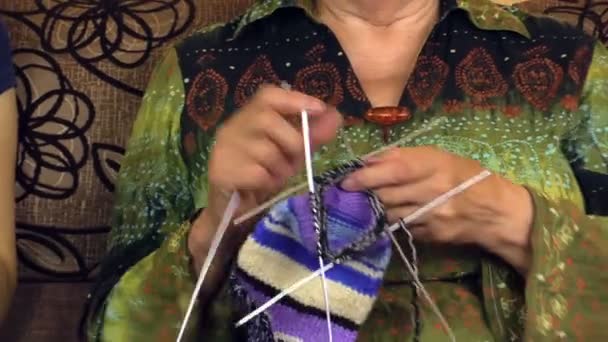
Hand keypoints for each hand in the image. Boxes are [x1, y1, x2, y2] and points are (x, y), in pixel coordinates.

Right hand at [188, 85, 341, 281]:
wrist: (232, 210)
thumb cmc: (262, 175)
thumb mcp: (290, 154)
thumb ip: (312, 135)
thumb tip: (335, 116)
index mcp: (249, 117)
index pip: (268, 96)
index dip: (295, 99)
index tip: (319, 109)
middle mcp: (232, 127)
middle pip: (267, 119)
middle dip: (292, 142)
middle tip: (295, 162)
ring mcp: (224, 149)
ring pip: (265, 150)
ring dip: (280, 168)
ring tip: (276, 177)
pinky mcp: (221, 171)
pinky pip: (256, 173)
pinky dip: (267, 182)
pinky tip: (262, 186)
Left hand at [341, 146, 533, 274]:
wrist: (495, 212)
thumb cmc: (465, 176)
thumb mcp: (439, 157)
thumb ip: (403, 157)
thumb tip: (367, 161)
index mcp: (436, 165)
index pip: (395, 170)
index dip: (367, 176)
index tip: (346, 181)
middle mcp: (434, 191)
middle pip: (388, 194)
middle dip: (364, 194)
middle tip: (347, 193)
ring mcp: (432, 217)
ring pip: (390, 213)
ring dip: (373, 209)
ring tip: (363, 203)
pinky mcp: (430, 236)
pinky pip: (401, 227)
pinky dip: (390, 221)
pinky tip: (386, 215)